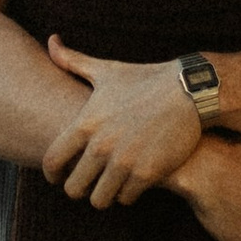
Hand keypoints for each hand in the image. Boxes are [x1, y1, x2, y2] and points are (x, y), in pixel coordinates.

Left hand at [40, 39, 202, 204]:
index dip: (52, 174)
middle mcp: (101, 146)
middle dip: (78, 189)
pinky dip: (127, 194)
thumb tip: (51, 41)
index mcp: (86, 123)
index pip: (52, 161)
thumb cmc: (145, 79)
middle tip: (87, 185)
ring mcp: (124, 162)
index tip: (58, 177)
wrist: (190, 91)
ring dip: (103, 195)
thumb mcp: (106, 70)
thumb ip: (72, 60)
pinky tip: (132, 183)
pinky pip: (126, 198)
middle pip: (74, 188)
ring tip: (109, 187)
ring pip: (99, 199)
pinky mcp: (148, 173)